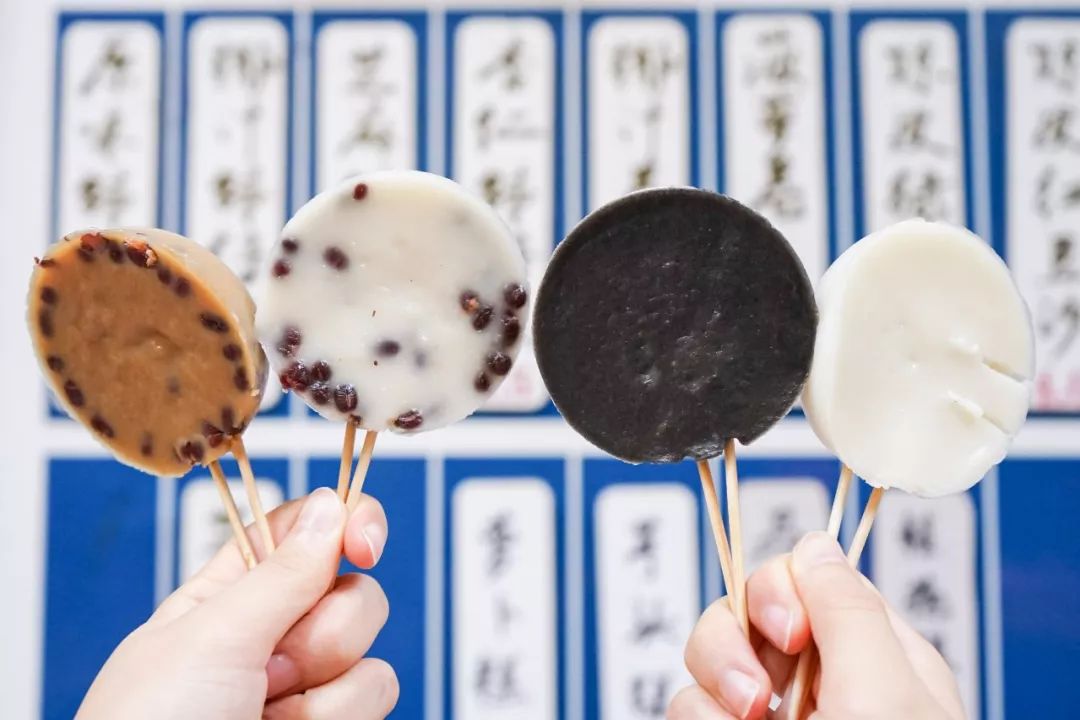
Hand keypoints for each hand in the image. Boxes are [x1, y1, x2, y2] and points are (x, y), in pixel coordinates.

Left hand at [77, 487, 398, 719]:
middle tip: (269, 665)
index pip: (304, 530)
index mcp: (230, 595)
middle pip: (351, 588)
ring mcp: (302, 685)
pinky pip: (375, 692)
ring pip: (368, 648)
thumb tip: (331, 504)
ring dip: (322, 686)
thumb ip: (282, 572)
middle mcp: (272, 636)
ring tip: (263, 713)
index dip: (344, 522)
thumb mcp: (210, 636)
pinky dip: (335, 717)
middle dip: (323, 629)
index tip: (364, 544)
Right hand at [668, 532, 964, 719]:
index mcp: (875, 656)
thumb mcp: (884, 694)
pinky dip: (696, 716)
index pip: (807, 577)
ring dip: (712, 682)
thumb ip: (848, 611)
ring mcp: (775, 712)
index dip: (781, 592)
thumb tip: (816, 541)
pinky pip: (689, 702)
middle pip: (745, 608)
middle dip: (732, 642)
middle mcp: (822, 682)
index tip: (791, 631)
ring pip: (709, 655)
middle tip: (755, 695)